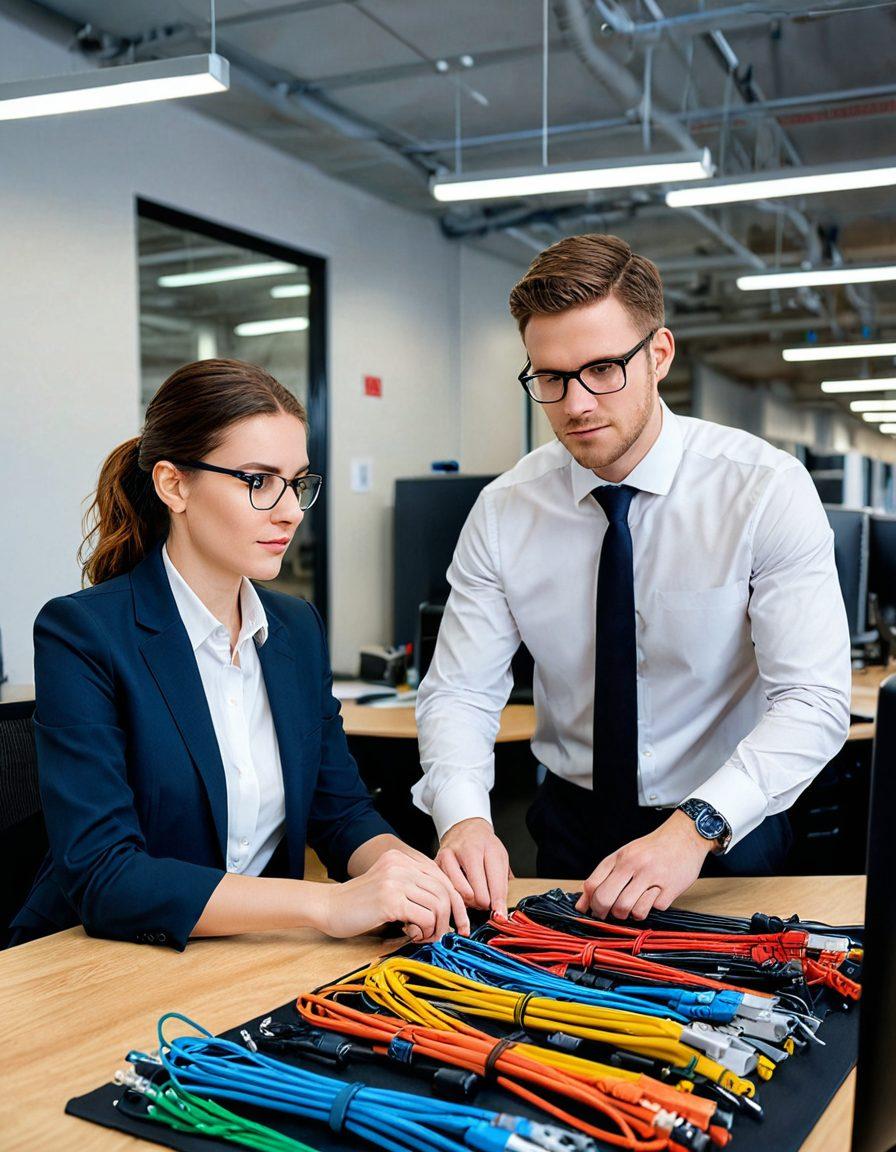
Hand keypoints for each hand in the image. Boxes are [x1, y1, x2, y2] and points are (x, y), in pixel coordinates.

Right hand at [319, 847, 468, 940]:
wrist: (327, 907)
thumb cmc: (359, 904)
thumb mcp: (388, 886)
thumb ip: (412, 889)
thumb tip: (446, 909)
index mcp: (402, 858)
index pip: (442, 877)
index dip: (456, 903)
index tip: (460, 924)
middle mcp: (401, 865)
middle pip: (445, 890)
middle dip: (451, 918)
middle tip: (442, 936)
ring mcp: (395, 880)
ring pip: (438, 905)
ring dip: (436, 928)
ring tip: (423, 937)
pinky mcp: (390, 900)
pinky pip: (424, 917)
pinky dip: (424, 931)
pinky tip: (412, 936)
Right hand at [436, 817, 512, 916]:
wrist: (465, 828)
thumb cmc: (484, 846)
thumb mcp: (500, 858)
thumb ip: (501, 885)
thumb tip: (499, 913)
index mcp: (487, 848)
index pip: (495, 883)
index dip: (498, 904)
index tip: (499, 916)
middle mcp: (466, 850)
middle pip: (476, 892)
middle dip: (483, 903)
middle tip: (486, 901)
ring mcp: (448, 856)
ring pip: (459, 893)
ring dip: (469, 902)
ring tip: (474, 896)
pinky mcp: (435, 864)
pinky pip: (446, 890)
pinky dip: (455, 896)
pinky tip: (461, 891)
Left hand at [576, 811, 712, 920]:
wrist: (684, 837)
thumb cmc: (651, 850)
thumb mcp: (624, 855)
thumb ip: (603, 877)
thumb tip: (582, 905)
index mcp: (620, 857)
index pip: (592, 885)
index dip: (589, 903)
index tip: (594, 910)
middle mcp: (634, 865)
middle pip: (606, 900)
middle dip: (605, 914)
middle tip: (611, 914)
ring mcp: (653, 876)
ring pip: (629, 910)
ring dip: (630, 914)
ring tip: (635, 905)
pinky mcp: (670, 888)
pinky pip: (653, 910)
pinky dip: (652, 908)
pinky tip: (655, 897)